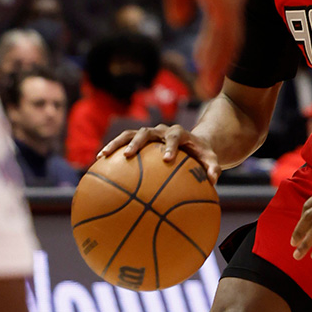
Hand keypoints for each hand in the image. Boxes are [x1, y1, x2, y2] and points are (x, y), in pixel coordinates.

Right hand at [97, 123, 222, 183]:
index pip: (175, 136)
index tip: (167, 159)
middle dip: (137, 143)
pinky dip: (112, 149)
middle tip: (129, 155)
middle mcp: (162, 130)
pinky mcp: (139, 139)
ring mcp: (149, 134)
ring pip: (130, 134)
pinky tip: (98, 162)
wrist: (192, 143)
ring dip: (116, 143)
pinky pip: (123, 142)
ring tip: (103, 156)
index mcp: (180, 133)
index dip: (171, 146)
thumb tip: (213, 181)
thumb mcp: (210, 160)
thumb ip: (213, 168)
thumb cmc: (201, 154)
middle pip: (147, 132)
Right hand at [155, 0, 247, 96]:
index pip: (223, 25)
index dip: (213, 46)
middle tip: (207, 86)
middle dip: (218, 62)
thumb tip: (180, 22)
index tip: (202, 61)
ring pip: (229, 43)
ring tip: (206, 91)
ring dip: (217, 68)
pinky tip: (206, 74)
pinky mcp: (226, 3)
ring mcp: (233, 0)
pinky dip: (216, 58)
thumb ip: (181, 0)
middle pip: (230, 39)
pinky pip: (225, 38)